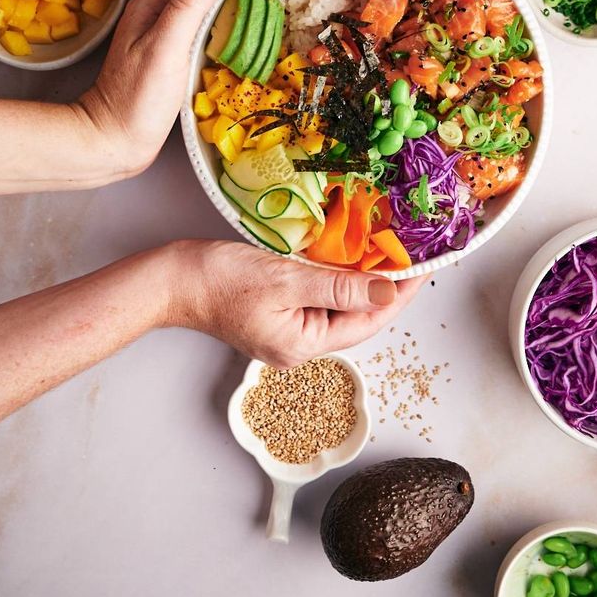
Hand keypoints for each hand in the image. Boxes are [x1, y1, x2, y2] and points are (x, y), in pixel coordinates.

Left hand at [77, 0, 274, 179]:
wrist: (112, 140)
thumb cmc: (135, 100)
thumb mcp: (164, 48)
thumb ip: (187, 4)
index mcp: (157, 1)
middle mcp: (162, 9)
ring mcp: (168, 29)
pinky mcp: (177, 49)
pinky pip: (212, 16)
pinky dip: (235, 6)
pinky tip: (252, 14)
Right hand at [168, 241, 427, 366]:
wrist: (172, 280)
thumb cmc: (220, 280)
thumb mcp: (286, 279)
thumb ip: (339, 286)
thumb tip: (388, 290)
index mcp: (304, 345)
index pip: (369, 320)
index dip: (400, 293)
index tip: (425, 267)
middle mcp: (300, 345)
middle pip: (358, 316)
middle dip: (386, 285)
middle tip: (412, 252)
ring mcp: (288, 332)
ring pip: (340, 305)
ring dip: (363, 279)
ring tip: (388, 251)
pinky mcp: (278, 314)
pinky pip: (320, 298)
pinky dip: (338, 277)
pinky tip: (348, 257)